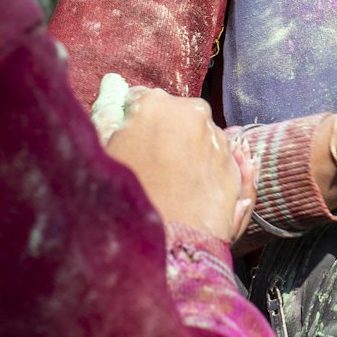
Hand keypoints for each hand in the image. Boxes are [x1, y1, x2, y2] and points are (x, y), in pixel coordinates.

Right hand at [107, 88, 256, 243]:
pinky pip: (219, 163)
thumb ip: (106, 113)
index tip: (127, 141)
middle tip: (147, 167)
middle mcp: (192, 113)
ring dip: (187, 154)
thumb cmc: (124, 202)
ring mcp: (217, 140)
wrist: (165, 252)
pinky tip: (189, 194)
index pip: (140, 101)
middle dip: (164, 135)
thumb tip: (111, 85)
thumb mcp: (102, 153)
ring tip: (169, 188)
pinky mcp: (234, 169)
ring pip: (199, 138)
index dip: (131, 122)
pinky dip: (206, 173)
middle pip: (174, 117)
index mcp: (154, 104)